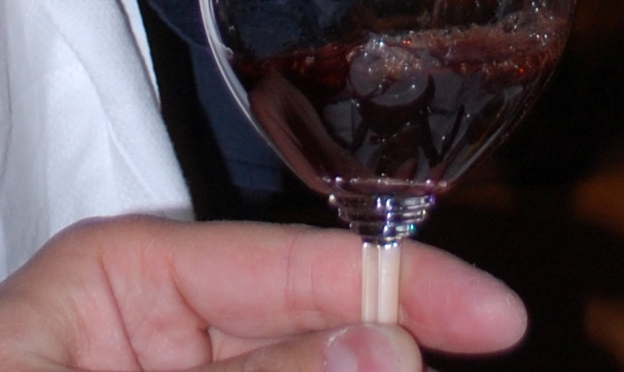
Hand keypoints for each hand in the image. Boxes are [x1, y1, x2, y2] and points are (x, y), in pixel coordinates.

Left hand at [0, 216, 526, 371]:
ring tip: (395, 363)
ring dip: (340, 364)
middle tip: (464, 345)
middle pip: (309, 329)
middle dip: (373, 352)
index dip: (395, 283)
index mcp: (126, 271)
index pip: (284, 263)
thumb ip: (238, 370)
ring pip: (297, 365)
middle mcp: (160, 321)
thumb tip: (379, 345)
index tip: (497, 316)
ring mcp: (172, 365)